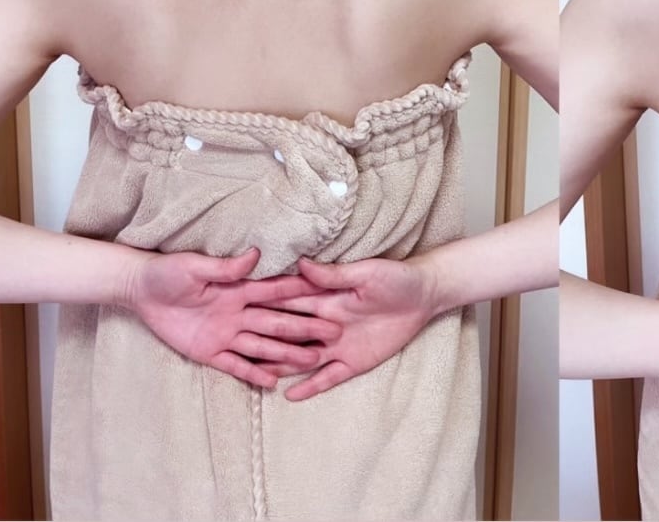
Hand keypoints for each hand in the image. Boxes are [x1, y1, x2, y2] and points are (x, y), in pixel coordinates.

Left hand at [125, 248, 342, 388]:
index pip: (275, 292)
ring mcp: (226, 334)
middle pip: (277, 323)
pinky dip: (253, 374)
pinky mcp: (209, 352)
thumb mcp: (195, 266)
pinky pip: (235, 366)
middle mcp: (239, 313)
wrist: (140, 291)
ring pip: (262, 347)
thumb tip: (256, 255)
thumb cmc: (167, 272)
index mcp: (239, 290)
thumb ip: (226, 266)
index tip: (327, 294)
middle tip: (332, 333)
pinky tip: (273, 382)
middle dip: (304, 328)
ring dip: (286, 354)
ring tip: (312, 360)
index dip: (300, 294)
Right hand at [253, 257, 440, 400]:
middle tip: (234, 348)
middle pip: (290, 333)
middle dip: (267, 340)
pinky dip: (310, 385)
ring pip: (302, 358)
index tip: (235, 307)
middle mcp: (324, 322)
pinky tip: (288, 394)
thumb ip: (334, 274)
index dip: (265, 306)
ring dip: (281, 366)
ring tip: (254, 376)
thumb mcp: (366, 273)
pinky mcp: (352, 362)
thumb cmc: (395, 277)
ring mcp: (337, 345)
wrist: (424, 296)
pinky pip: (328, 377)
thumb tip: (300, 263)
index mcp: (325, 297)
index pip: (290, 303)